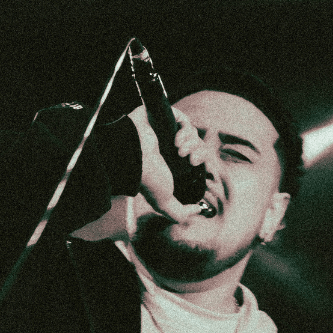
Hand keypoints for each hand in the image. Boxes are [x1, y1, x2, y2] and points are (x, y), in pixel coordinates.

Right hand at [126, 104, 216, 220]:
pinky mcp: (166, 119)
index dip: (200, 162)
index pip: (196, 161)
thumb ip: (179, 213)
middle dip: (197, 153)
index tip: (194, 165)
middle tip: (189, 159)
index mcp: (172, 166)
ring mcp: (169, 133)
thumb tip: (198, 210)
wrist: (132, 154)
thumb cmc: (145, 177)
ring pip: (194, 135)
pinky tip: (175, 139)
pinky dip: (185, 131)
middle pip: (198, 147)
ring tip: (178, 149)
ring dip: (190, 143)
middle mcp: (171, 150)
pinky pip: (186, 122)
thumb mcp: (163, 202)